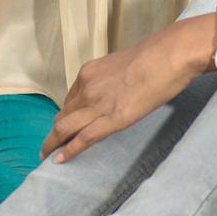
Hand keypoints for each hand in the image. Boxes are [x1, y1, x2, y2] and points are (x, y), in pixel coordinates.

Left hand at [40, 16, 213, 163]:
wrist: (170, 55)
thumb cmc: (157, 55)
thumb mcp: (124, 65)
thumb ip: (112, 80)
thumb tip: (116, 91)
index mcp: (89, 72)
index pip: (70, 100)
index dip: (66, 115)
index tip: (64, 126)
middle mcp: (87, 87)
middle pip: (63, 115)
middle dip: (55, 132)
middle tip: (50, 145)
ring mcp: (98, 103)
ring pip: (65, 128)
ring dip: (53, 143)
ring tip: (46, 155)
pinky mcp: (112, 119)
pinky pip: (83, 138)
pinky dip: (68, 151)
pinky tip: (59, 160)